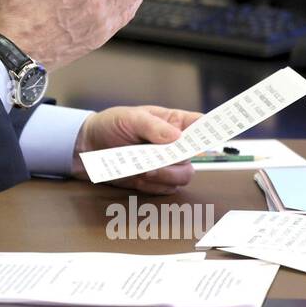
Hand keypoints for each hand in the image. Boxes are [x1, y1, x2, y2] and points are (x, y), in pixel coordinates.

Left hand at [71, 105, 201, 194]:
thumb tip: (176, 137)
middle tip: (157, 159)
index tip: (218, 136)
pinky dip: (153, 185)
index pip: (202, 124)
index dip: (214, 130)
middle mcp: (174, 144)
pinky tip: (137, 176)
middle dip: (178, 159)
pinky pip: (166, 189)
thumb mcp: (130, 118)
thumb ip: (153, 127)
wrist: (87, 147)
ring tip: (143, 170)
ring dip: (165, 175)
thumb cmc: (111, 125)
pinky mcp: (155, 180)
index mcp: (174, 122)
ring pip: (184, 175)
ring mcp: (165, 164)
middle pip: (195, 156)